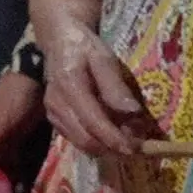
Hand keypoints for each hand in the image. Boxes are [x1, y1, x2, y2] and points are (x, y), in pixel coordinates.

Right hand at [39, 23, 158, 159]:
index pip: (93, 122)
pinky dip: (97, 144)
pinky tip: (113, 138)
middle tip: (138, 150)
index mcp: (69, 86)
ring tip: (129, 145)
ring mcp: (53, 114)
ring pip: (80, 144)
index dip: (115, 139)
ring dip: (106, 150)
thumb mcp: (104, 58)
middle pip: (86, 139)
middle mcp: (57, 105)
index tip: (137, 148)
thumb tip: (133, 112)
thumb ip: (115, 86)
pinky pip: (76, 139)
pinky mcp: (55, 120)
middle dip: (113, 149)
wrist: (59, 42)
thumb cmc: (85, 48)